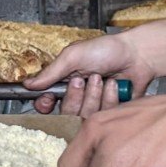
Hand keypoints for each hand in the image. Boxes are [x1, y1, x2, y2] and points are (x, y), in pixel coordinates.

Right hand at [23, 34, 153, 117]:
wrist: (138, 55)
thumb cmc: (107, 50)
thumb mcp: (73, 56)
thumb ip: (50, 72)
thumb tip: (27, 84)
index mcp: (64, 81)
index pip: (46, 102)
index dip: (46, 104)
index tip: (49, 100)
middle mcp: (77, 96)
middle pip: (65, 111)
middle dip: (75, 95)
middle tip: (84, 79)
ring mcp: (94, 106)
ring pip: (85, 115)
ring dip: (95, 94)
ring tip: (104, 79)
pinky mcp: (111, 113)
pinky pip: (104, 116)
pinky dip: (110, 99)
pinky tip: (116, 86)